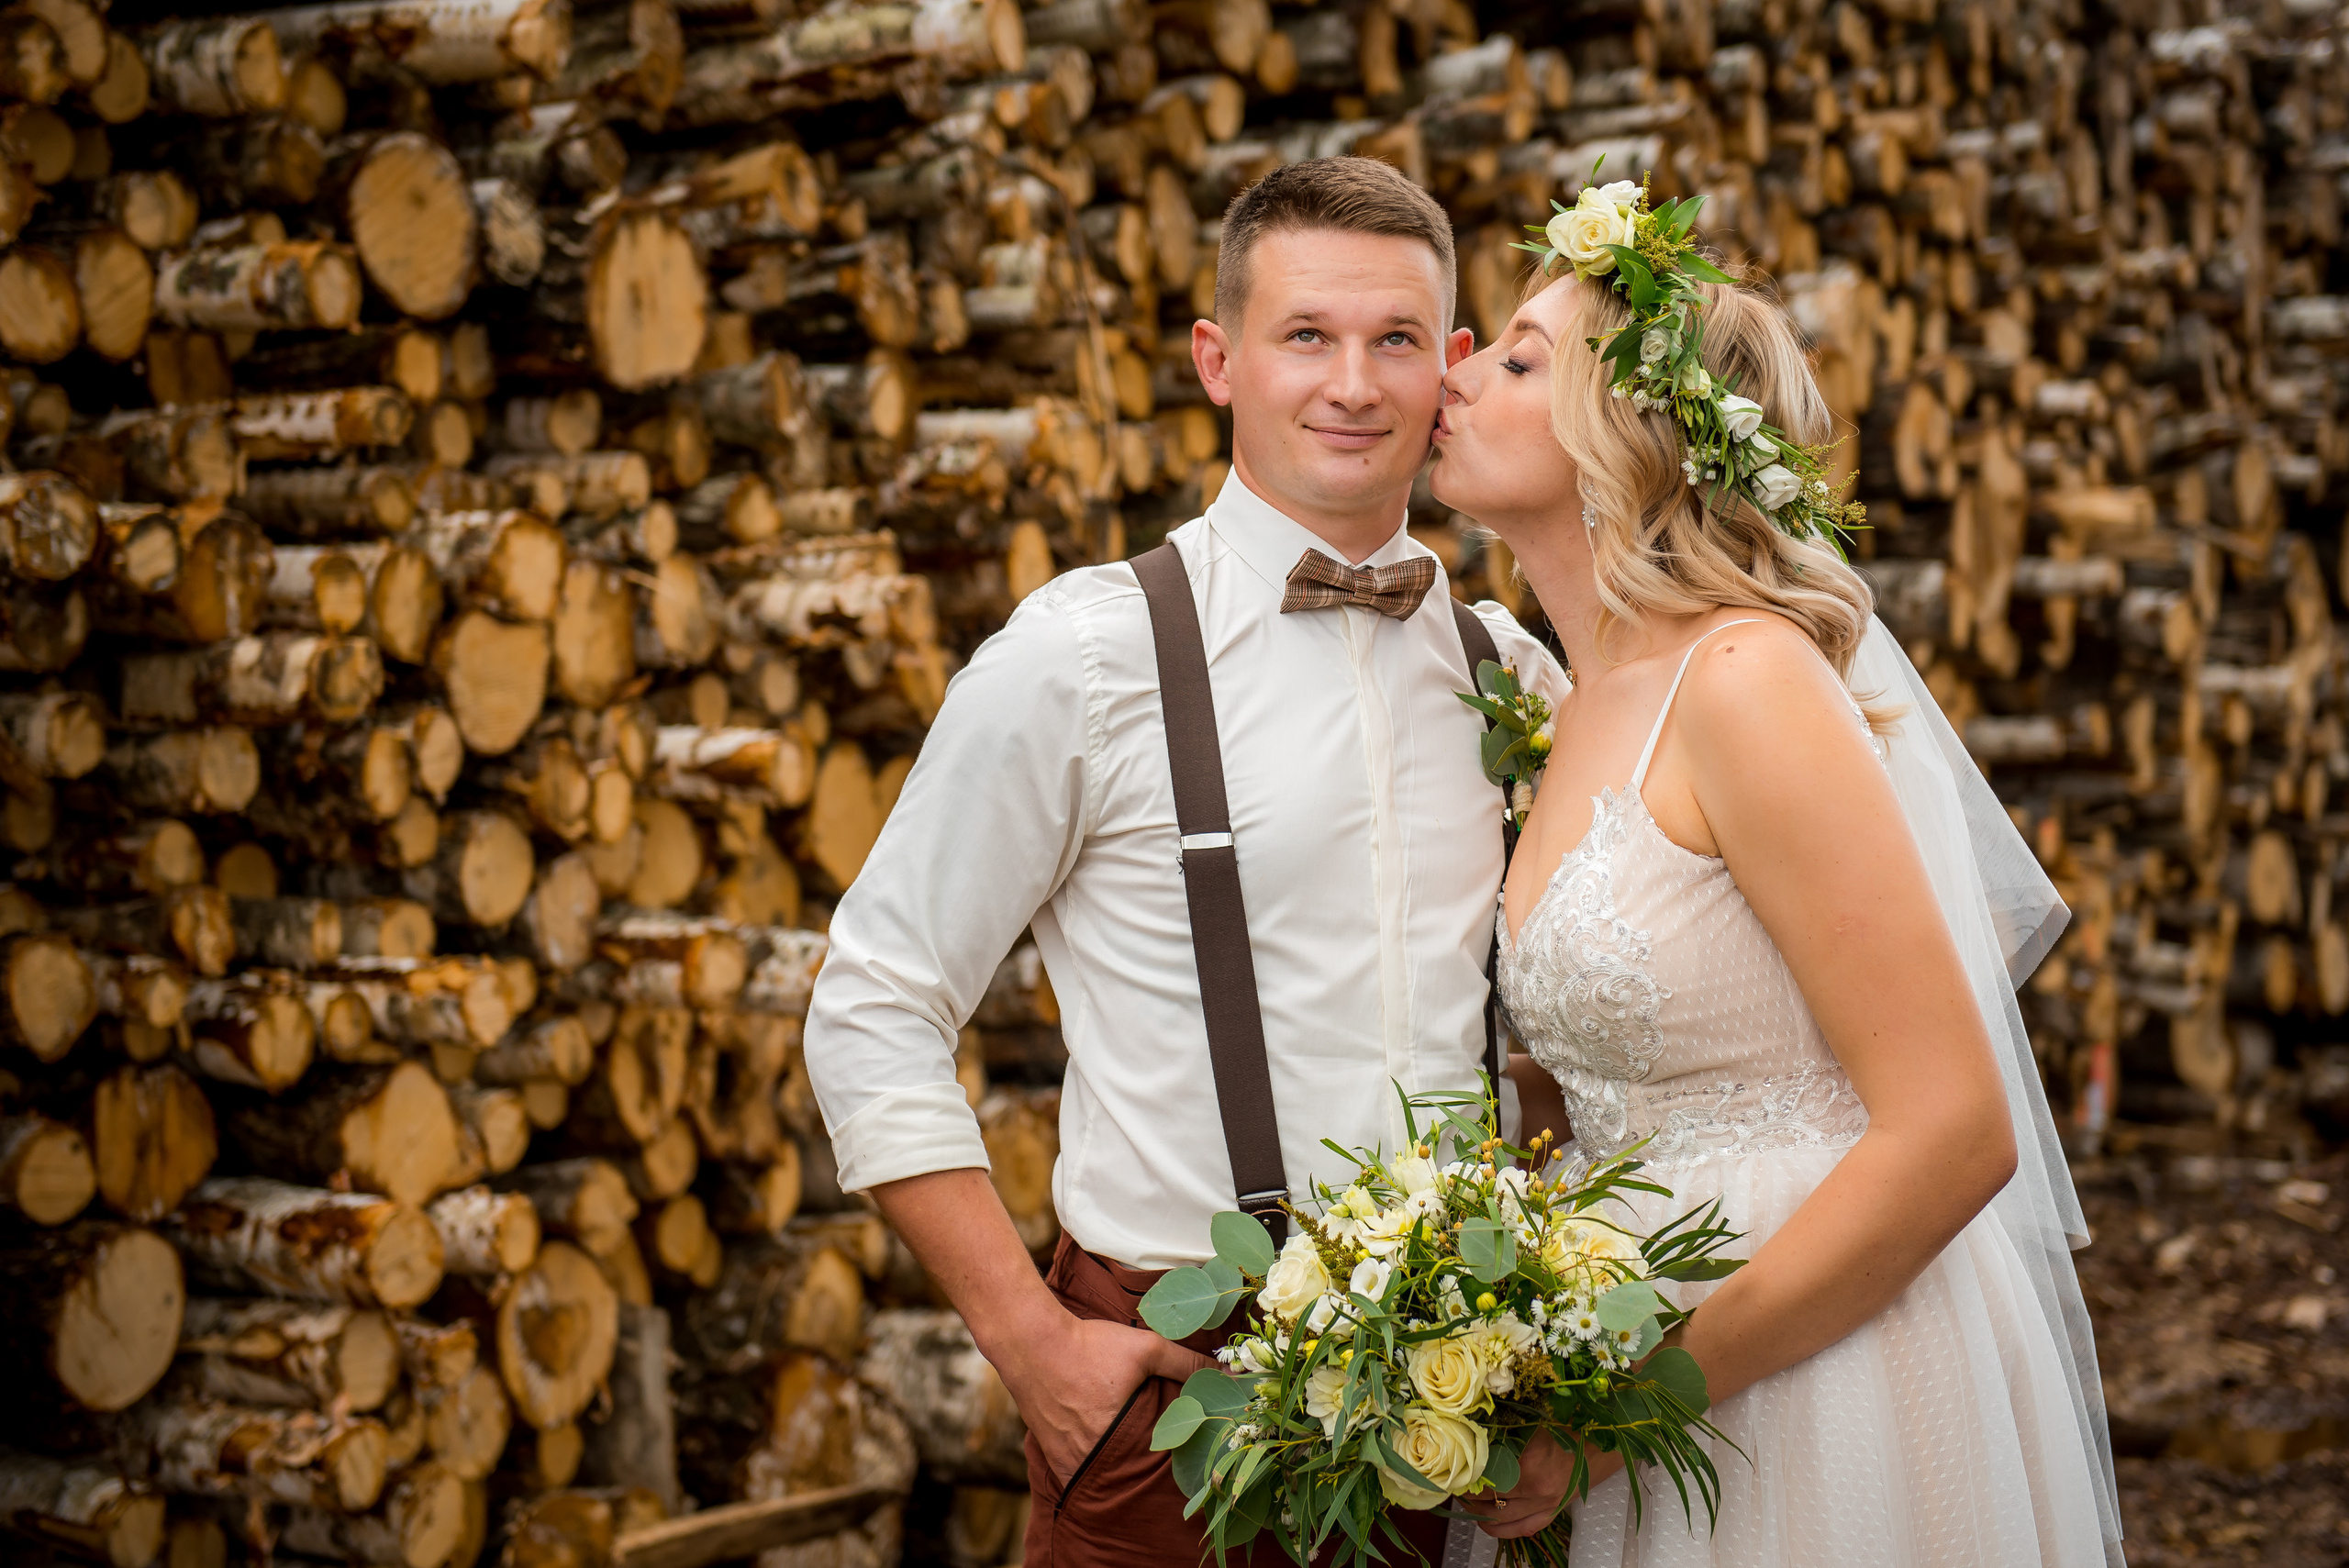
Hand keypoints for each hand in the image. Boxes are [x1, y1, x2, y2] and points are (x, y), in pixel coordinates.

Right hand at [990, 1309, 1217, 1488]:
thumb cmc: (1090, 1347)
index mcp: (1124, 1440)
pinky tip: (1103, 1455)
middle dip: (1148, 1477)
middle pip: (1131, 1481)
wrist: (1032, 1344)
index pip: (1160, 1471)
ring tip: (1135, 1463)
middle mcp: (1095, 1460)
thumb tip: (1227, 1372)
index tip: (1190, 1463)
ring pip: (1104, 1480)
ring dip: (1119, 1474)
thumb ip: (1186, 1362)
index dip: (1177, 1467)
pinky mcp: (1053, 1459)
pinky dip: (1093, 1468)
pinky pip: (1080, 1475)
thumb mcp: (1145, 1348)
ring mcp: (1070, 1463)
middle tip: (1165, 1472)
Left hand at [1460, 1431, 1611, 1539]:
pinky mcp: (1555, 1510)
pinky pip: (1523, 1529)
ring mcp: (1547, 1504)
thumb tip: (1469, 1426)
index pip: (1483, 1476)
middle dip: (1464, 1492)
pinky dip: (1500, 1528)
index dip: (1462, 1473)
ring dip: (1477, 1512)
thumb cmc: (1575, 1419)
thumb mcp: (1536, 1416)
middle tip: (1452, 1481)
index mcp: (1530, 1463)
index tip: (1450, 1466)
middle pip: (1487, 1499)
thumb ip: (1505, 1427)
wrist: (1611, 1434)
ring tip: (1463, 1499)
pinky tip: (1486, 1521)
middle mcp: (1537, 1489)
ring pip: (1500, 1519)